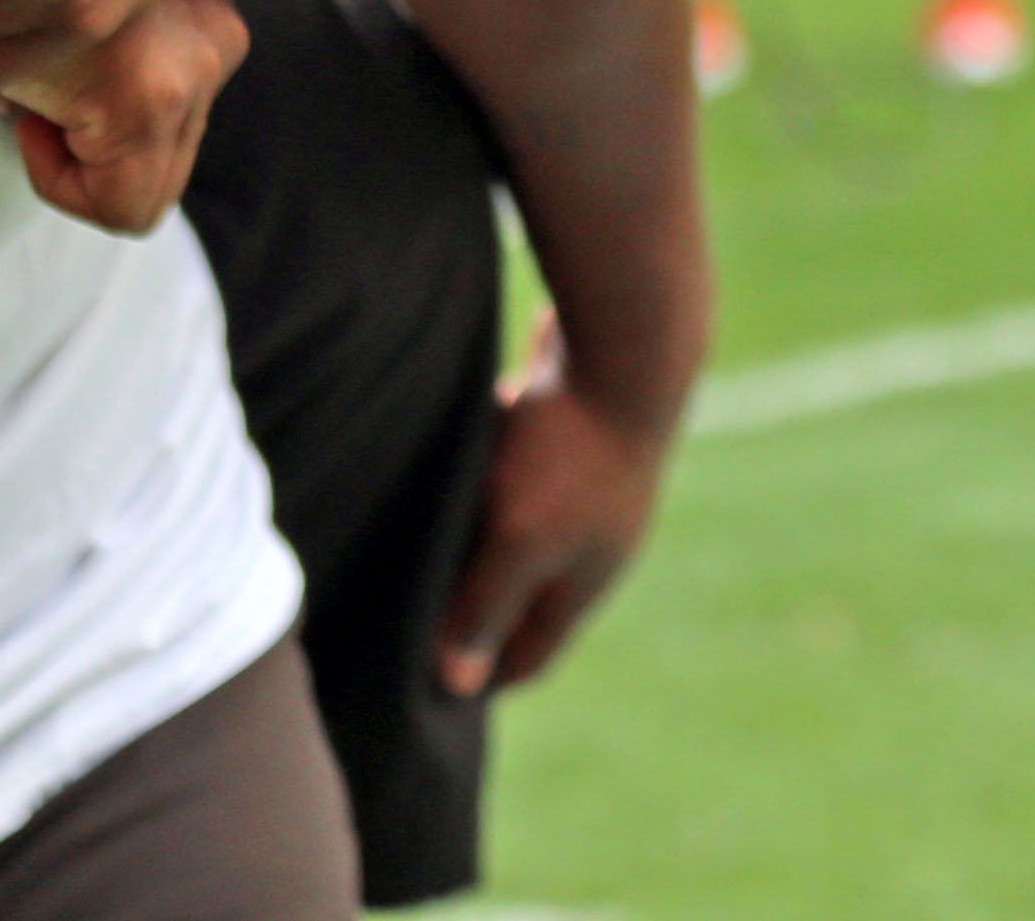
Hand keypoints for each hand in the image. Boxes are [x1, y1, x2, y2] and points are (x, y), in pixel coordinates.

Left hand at [0, 0, 249, 234]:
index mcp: (146, 94)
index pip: (125, 208)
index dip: (62, 181)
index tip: (27, 120)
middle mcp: (202, 71)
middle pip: (153, 181)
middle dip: (86, 154)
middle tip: (38, 97)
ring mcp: (219, 40)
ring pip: (168, 137)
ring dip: (107, 118)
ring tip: (60, 60)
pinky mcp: (221, 15)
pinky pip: (180, 86)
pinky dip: (133, 85)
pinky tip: (90, 41)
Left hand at [437, 313, 673, 700]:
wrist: (625, 339)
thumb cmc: (571, 449)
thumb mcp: (522, 538)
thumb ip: (487, 603)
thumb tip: (458, 682)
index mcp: (582, 580)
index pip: (530, 651)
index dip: (487, 674)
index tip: (433, 694)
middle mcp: (586, 539)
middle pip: (523, 593)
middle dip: (473, 611)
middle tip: (409, 620)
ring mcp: (578, 483)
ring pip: (513, 527)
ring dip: (470, 540)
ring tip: (409, 546)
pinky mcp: (560, 430)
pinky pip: (510, 468)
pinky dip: (477, 479)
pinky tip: (433, 464)